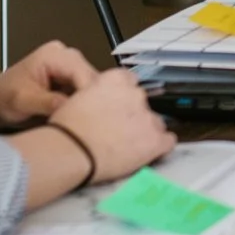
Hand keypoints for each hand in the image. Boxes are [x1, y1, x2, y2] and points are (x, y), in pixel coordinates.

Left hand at [0, 40, 96, 129]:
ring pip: (93, 89)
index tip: (93, 120)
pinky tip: (81, 122)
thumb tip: (73, 109)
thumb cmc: (0, 98)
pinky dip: (84, 108)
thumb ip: (48, 102)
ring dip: (89, 107)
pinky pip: (86, 95)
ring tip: (86, 126)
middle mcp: (67, 57)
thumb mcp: (22, 101)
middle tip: (91, 127)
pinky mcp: (71, 82)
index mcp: (55, 55)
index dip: (91, 98)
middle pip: (93, 81)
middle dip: (92, 103)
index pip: (85, 74)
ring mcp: (71, 69)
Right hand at [51, 68, 175, 183]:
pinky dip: (159, 147)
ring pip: (155, 123)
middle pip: (143, 103)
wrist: (71, 150)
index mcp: (116, 80)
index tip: (117, 107)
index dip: (123, 96)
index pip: (130, 81)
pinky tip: (148, 154)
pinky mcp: (155, 141)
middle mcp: (136, 95)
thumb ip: (96, 94)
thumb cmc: (67, 128)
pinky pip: (168, 141)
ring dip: (145, 132)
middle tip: (118, 130)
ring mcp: (148, 118)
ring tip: (129, 146)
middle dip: (134, 115)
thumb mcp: (78, 98)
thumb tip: (97, 103)